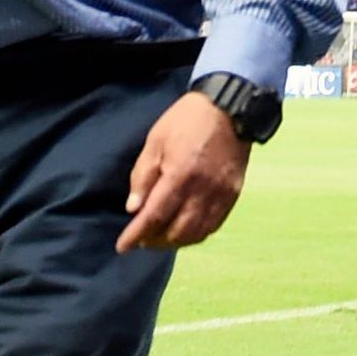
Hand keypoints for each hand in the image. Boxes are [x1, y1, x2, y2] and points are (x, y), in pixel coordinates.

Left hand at [118, 91, 249, 251]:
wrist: (229, 109)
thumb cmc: (185, 121)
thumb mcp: (155, 142)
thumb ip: (143, 176)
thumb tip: (134, 209)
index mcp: (180, 174)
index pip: (155, 215)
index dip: (136, 235)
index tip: (123, 247)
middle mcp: (203, 190)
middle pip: (177, 231)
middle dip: (155, 241)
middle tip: (142, 239)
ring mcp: (221, 195)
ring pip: (197, 233)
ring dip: (175, 241)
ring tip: (161, 238)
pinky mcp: (233, 195)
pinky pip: (214, 225)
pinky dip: (196, 234)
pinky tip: (184, 230)